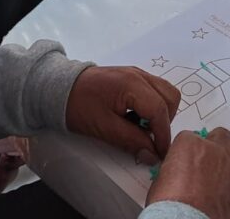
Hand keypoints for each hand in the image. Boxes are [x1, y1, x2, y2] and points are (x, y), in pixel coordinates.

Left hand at [65, 66, 180, 164]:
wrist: (59, 87)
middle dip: (165, 121)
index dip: (163, 134)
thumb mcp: (104, 128)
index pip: (160, 110)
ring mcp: (137, 73)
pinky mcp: (133, 76)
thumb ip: (131, 141)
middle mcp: (140, 75)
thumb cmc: (79, 107)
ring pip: (165, 92)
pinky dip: (152, 105)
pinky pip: (154, 90)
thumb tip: (152, 155)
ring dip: (160, 113)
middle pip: (170, 97)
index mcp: (133, 85)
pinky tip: (134, 117)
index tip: (160, 154)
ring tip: (140, 127)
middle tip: (148, 138)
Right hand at [147, 127, 229, 218]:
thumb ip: (174, 167)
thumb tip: (175, 173)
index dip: (190, 150)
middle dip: (216, 145)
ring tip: (228, 172)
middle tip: (208, 160)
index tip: (188, 159)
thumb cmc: (170, 204)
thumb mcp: (161, 178)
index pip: (191, 137)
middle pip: (221, 136)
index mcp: (190, 144)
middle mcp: (215, 150)